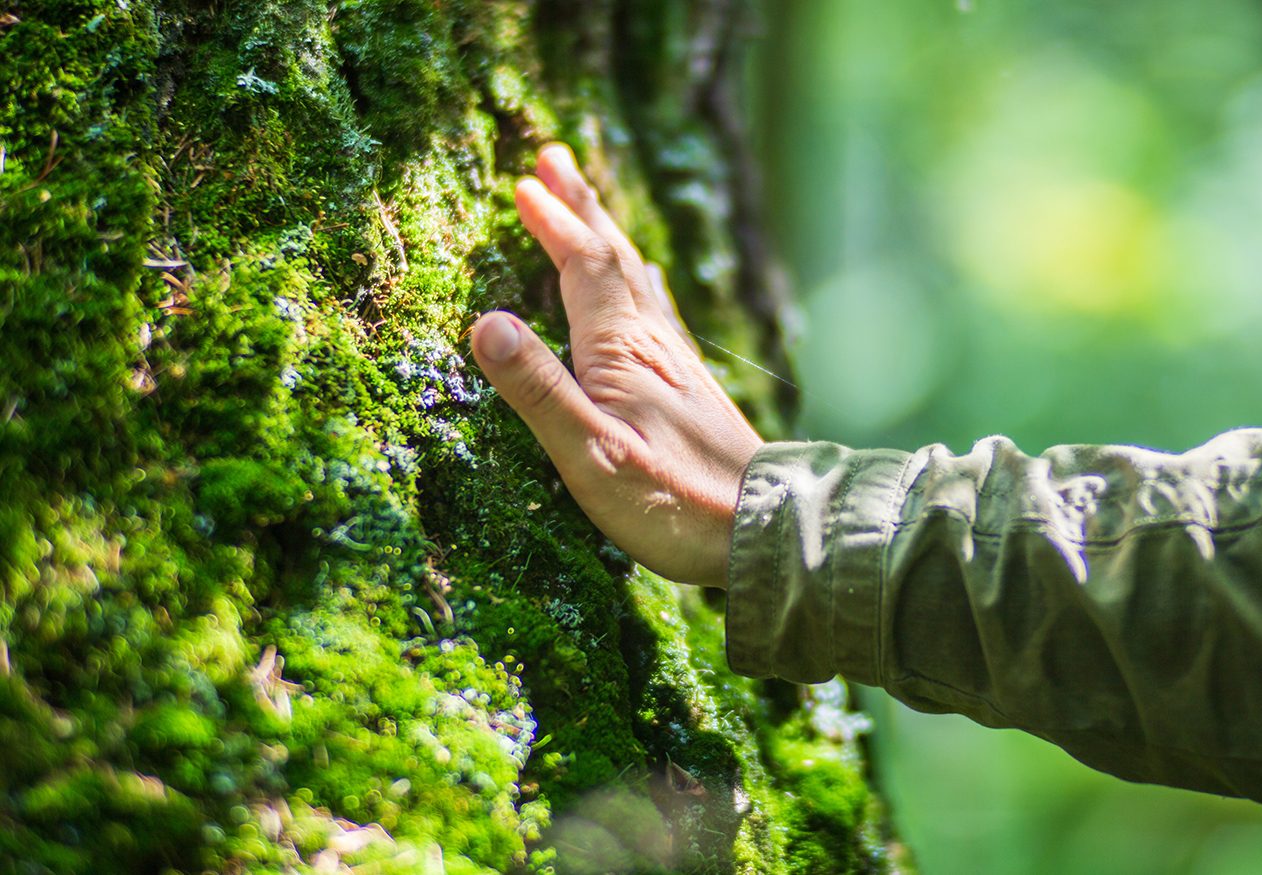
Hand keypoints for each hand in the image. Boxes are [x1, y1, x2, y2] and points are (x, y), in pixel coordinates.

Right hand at [470, 144, 763, 587]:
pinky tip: (645, 288)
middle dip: (583, 208)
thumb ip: (540, 392)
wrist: (765, 527)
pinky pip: (657, 311)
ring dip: (608, 238)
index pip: (584, 268)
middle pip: (614, 258)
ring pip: (636, 281)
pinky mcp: (692, 388)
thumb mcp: (592, 455)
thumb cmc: (673, 502)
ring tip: (591, 209)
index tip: (525, 185)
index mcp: (622, 352)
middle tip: (554, 158)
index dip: (555, 225)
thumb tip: (487, 324)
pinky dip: (637, 282)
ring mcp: (678, 364)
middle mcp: (654, 344)